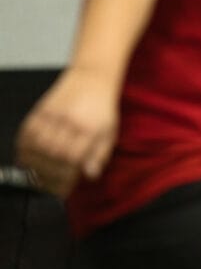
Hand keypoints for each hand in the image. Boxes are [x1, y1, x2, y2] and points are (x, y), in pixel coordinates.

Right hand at [15, 68, 120, 195]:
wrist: (92, 78)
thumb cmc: (102, 108)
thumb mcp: (109, 133)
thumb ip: (99, 155)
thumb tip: (90, 174)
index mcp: (90, 129)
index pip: (73, 159)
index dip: (65, 178)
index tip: (62, 190)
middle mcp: (71, 122)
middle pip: (53, 154)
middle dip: (48, 174)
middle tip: (47, 185)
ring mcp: (54, 114)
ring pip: (38, 144)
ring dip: (34, 163)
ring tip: (36, 174)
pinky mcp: (42, 109)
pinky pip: (27, 131)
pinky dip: (24, 147)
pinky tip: (26, 157)